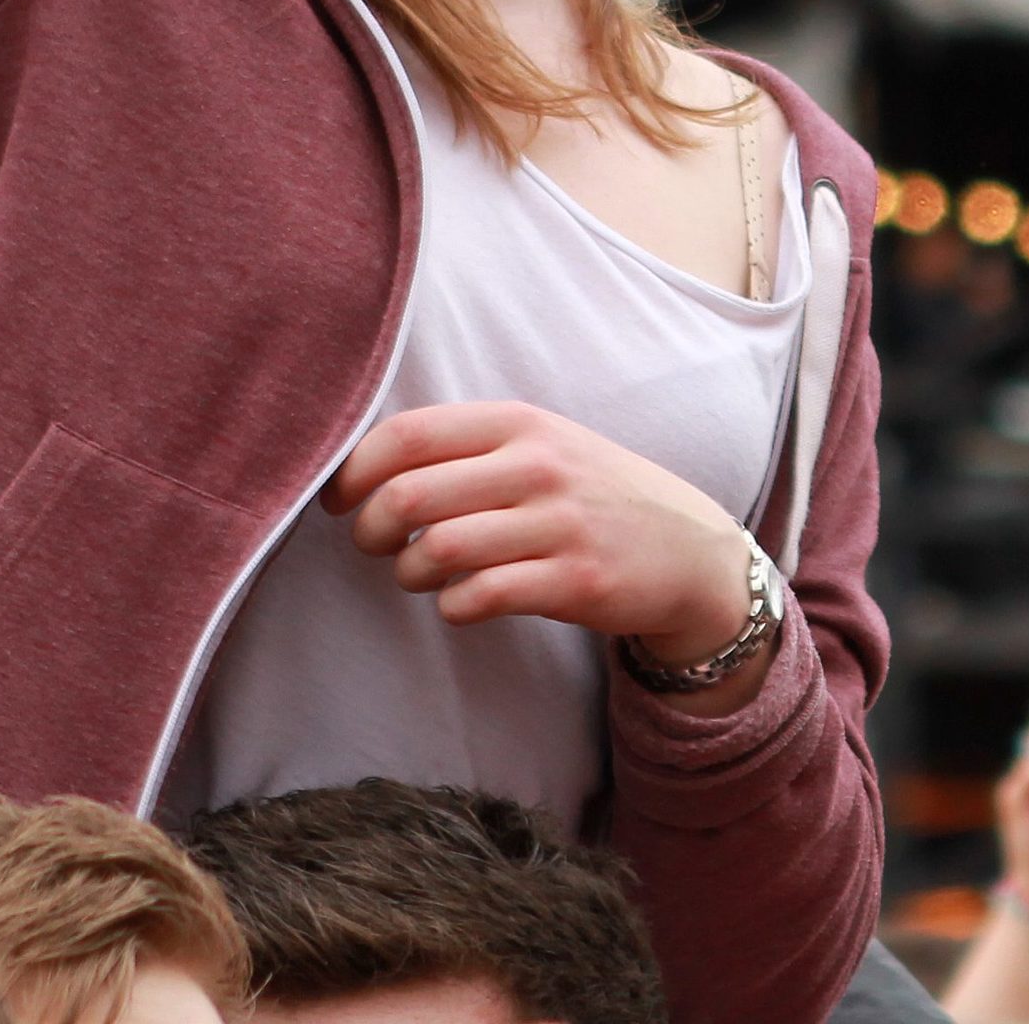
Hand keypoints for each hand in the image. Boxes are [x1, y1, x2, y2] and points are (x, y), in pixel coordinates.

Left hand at [328, 403, 755, 662]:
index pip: (406, 435)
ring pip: (436, 550)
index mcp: (519, 422)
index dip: (352, 472)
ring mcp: (560, 523)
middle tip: (374, 545)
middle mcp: (537, 465)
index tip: (340, 501)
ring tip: (420, 575)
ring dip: (408, 573)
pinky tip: (462, 601)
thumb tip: (362, 469)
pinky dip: (453, 605)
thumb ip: (465, 448)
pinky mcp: (575, 581)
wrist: (688, 549)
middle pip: (408, 497)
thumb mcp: (541, 446)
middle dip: (369, 530)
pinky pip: (479, 597)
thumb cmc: (592, 496)